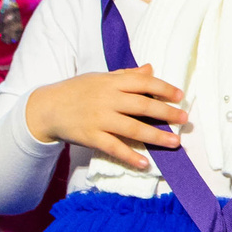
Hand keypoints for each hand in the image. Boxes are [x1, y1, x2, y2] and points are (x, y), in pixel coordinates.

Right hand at [25, 67, 184, 169]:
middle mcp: (107, 100)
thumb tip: (151, 68)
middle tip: (184, 120)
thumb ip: (126, 75)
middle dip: (166, 113)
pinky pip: (114, 148)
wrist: (47, 107)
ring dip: (156, 136)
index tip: (180, 96)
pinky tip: (145, 163)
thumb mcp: (100, 78)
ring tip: (174, 142)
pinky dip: (130, 156)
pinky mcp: (91, 137)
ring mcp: (99, 119)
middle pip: (143, 106)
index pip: (143, 83)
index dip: (164, 88)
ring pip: (132, 129)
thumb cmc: (77, 90)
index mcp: (111, 82)